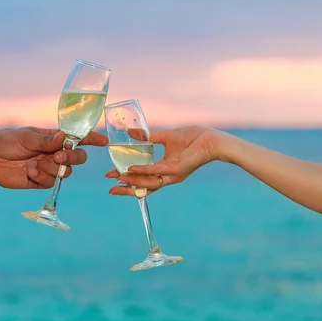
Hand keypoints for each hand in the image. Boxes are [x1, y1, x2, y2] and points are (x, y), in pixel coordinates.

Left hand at [0, 126, 107, 188]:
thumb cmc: (7, 141)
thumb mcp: (26, 137)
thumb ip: (45, 140)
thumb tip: (64, 137)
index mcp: (54, 138)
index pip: (78, 138)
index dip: (92, 139)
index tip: (103, 141)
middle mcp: (55, 153)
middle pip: (77, 157)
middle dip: (72, 157)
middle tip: (58, 156)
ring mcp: (48, 168)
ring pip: (65, 172)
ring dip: (52, 169)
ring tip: (33, 164)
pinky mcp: (39, 181)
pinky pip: (50, 183)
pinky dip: (41, 177)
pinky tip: (28, 171)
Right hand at [105, 126, 225, 195]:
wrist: (211, 139)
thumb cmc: (193, 138)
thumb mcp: (166, 137)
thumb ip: (148, 137)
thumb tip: (130, 132)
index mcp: (165, 169)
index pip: (144, 180)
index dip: (129, 181)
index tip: (113, 179)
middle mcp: (168, 176)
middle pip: (144, 187)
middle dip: (126, 188)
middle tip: (110, 188)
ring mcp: (172, 174)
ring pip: (148, 182)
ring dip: (131, 181)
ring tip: (117, 177)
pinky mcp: (177, 169)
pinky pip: (156, 171)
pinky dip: (142, 170)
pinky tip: (130, 168)